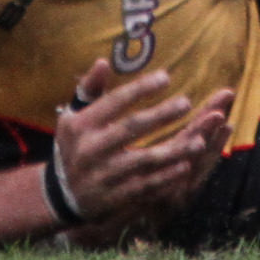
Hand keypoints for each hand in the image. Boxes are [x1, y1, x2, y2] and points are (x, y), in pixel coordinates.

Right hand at [53, 60, 232, 230]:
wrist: (61, 193)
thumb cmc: (74, 145)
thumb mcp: (72, 115)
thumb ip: (89, 89)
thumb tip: (104, 61)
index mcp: (81, 125)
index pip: (115, 102)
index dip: (140, 88)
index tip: (166, 77)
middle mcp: (90, 150)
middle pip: (131, 128)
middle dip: (161, 115)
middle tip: (186, 103)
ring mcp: (102, 176)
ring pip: (143, 161)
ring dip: (173, 151)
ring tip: (199, 141)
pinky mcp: (113, 198)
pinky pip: (144, 186)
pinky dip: (166, 178)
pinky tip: (185, 167)